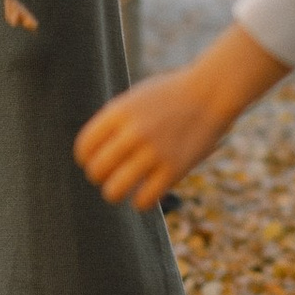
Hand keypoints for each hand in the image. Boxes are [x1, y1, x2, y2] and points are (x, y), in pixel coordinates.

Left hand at [72, 23, 283, 207]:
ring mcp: (154, 152)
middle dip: (99, 177)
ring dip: (115, 193)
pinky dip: (140, 201)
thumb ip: (112, 124)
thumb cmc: (169, 96)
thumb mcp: (135, 99)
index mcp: (119, 112)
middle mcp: (133, 132)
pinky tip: (146, 192)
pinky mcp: (174, 169)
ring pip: (114, 191)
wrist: (211, 92)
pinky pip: (144, 200)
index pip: (84, 148)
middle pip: (96, 171)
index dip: (86, 159)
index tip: (96, 160)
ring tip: (123, 187)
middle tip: (111, 174)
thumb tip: (92, 156)